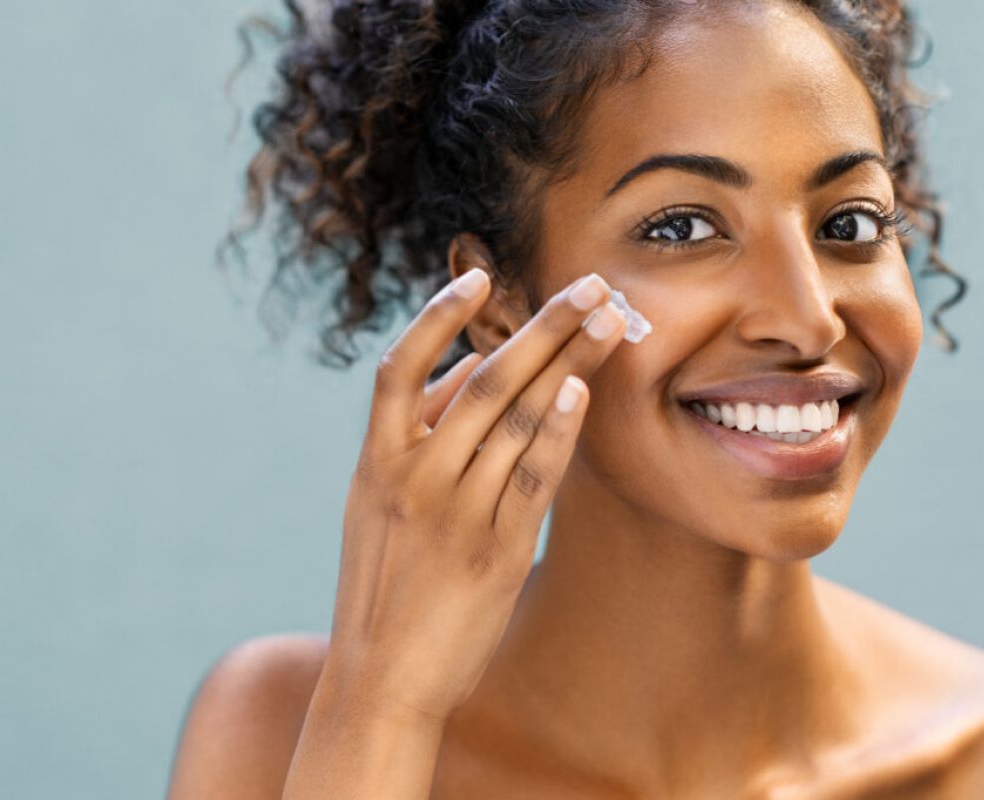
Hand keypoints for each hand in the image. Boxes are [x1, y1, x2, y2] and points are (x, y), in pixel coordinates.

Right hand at [321, 268, 627, 723]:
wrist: (380, 680)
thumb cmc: (383, 588)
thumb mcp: (375, 509)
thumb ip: (412, 444)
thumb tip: (459, 379)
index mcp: (376, 462)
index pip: (399, 369)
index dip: (436, 317)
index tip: (478, 275)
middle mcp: (413, 477)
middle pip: (481, 379)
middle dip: (542, 324)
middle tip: (590, 284)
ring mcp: (454, 513)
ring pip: (513, 417)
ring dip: (567, 361)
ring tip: (608, 321)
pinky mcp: (495, 551)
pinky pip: (531, 477)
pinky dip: (557, 431)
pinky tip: (583, 392)